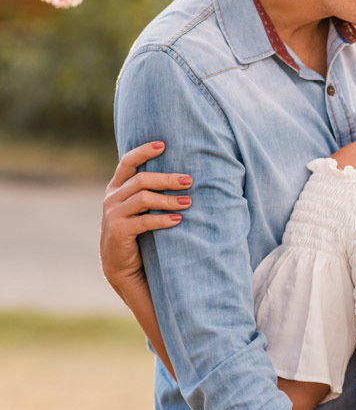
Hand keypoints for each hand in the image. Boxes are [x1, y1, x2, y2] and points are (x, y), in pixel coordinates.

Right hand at [101, 141, 192, 290]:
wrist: (121, 265)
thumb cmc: (137, 232)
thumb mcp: (138, 208)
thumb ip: (148, 191)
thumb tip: (181, 175)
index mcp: (116, 188)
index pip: (127, 162)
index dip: (144, 151)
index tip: (163, 144)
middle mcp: (112, 198)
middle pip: (141, 179)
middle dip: (167, 179)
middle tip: (189, 181)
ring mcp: (113, 214)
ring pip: (143, 198)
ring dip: (168, 200)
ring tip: (188, 202)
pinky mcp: (119, 231)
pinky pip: (144, 221)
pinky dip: (163, 219)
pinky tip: (178, 220)